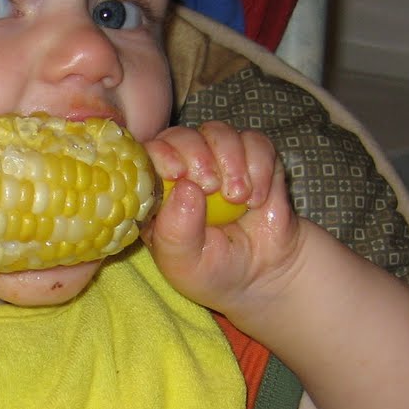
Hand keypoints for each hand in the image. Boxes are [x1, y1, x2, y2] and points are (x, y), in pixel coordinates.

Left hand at [142, 121, 302, 314]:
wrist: (262, 274)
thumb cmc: (211, 271)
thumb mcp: (185, 264)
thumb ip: (177, 233)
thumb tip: (185, 188)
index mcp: (155, 192)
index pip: (146, 156)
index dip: (160, 155)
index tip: (177, 172)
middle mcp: (183, 169)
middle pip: (181, 136)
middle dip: (197, 156)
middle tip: (212, 187)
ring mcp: (218, 160)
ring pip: (219, 133)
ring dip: (231, 161)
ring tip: (239, 198)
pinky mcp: (253, 159)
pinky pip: (256, 143)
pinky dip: (259, 166)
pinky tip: (258, 198)